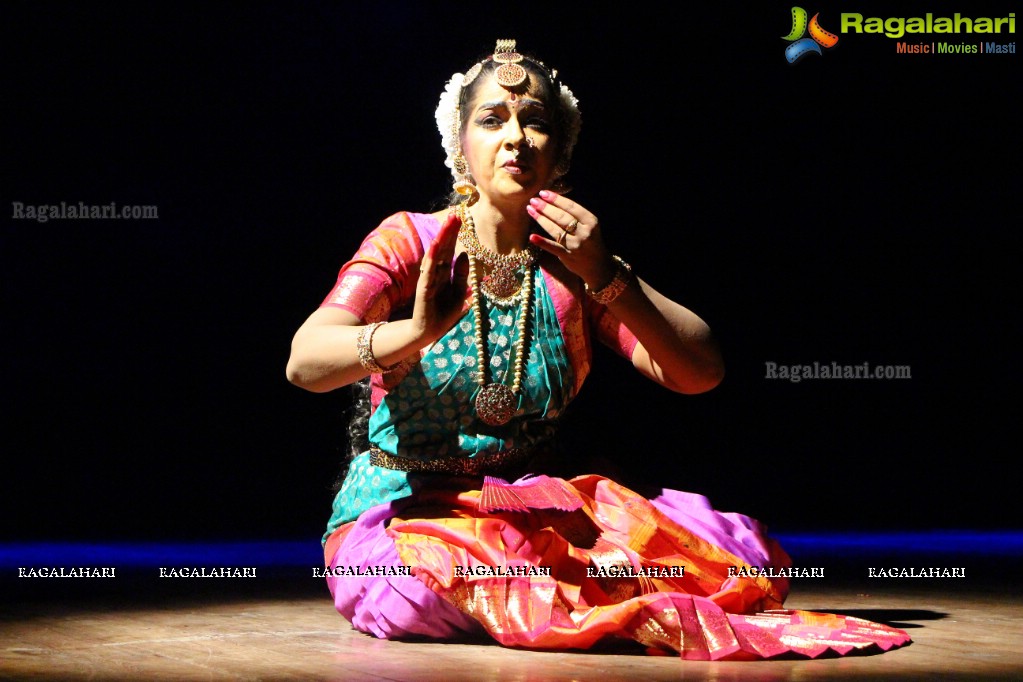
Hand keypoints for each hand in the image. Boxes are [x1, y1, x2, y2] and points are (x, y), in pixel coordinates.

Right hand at [411, 210, 469, 343]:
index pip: (450, 250)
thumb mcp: (458, 293)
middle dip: (449, 232)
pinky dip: (433, 256)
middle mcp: (435, 273)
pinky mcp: (424, 288)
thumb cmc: (442, 314)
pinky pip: (430, 269)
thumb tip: (464, 255)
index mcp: (444, 274)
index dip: (455, 235)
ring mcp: (429, 278)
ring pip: (437, 255)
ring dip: (442, 238)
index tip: (462, 219)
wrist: (427, 332)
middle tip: (457, 214)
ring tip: (449, 223)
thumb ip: (461, 275)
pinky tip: (438, 244)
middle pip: (443, 248)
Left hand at [526, 190, 615, 289]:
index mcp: (591, 221)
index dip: (556, 199)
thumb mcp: (590, 226)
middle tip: (533, 200)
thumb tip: (554, 201)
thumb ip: (576, 215)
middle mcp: (584, 232)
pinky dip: (542, 242)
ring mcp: (576, 245)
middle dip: (545, 207)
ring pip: (555, 229)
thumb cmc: (592, 242)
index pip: (571, 206)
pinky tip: (532, 236)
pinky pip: (553, 247)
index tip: (544, 193)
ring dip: (541, 218)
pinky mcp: (568, 256)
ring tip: (530, 210)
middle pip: (561, 216)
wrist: (599, 266)